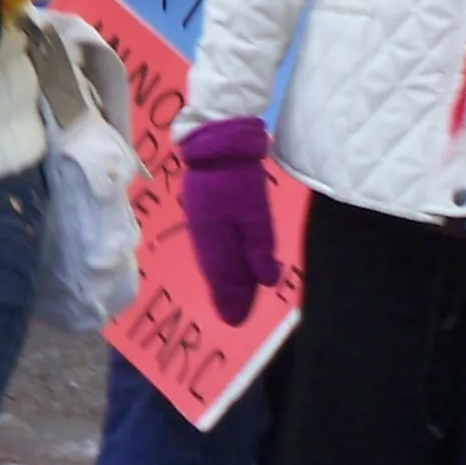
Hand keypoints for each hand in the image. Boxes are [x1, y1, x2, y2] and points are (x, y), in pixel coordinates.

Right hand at [180, 117, 280, 325]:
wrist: (217, 142)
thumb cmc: (239, 179)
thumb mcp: (256, 216)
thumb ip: (259, 250)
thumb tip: (264, 282)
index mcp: (212, 239)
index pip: (222, 278)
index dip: (230, 300)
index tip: (236, 322)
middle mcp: (202, 235)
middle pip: (215, 271)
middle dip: (226, 294)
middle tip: (234, 315)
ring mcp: (200, 221)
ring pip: (213, 259)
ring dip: (223, 278)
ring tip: (232, 295)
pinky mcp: (203, 210)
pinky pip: (212, 246)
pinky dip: (220, 261)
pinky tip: (227, 265)